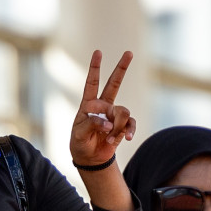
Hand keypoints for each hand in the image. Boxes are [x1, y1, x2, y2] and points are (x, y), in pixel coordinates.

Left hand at [68, 50, 135, 169]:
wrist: (90, 158)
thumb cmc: (80, 142)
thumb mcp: (79, 134)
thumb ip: (92, 124)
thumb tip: (109, 122)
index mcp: (89, 104)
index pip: (92, 83)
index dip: (95, 68)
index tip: (98, 52)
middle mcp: (103, 106)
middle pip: (114, 83)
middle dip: (121, 67)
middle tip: (129, 52)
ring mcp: (114, 115)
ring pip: (123, 111)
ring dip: (117, 125)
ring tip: (108, 137)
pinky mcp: (123, 126)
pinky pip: (131, 123)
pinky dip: (129, 130)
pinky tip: (127, 138)